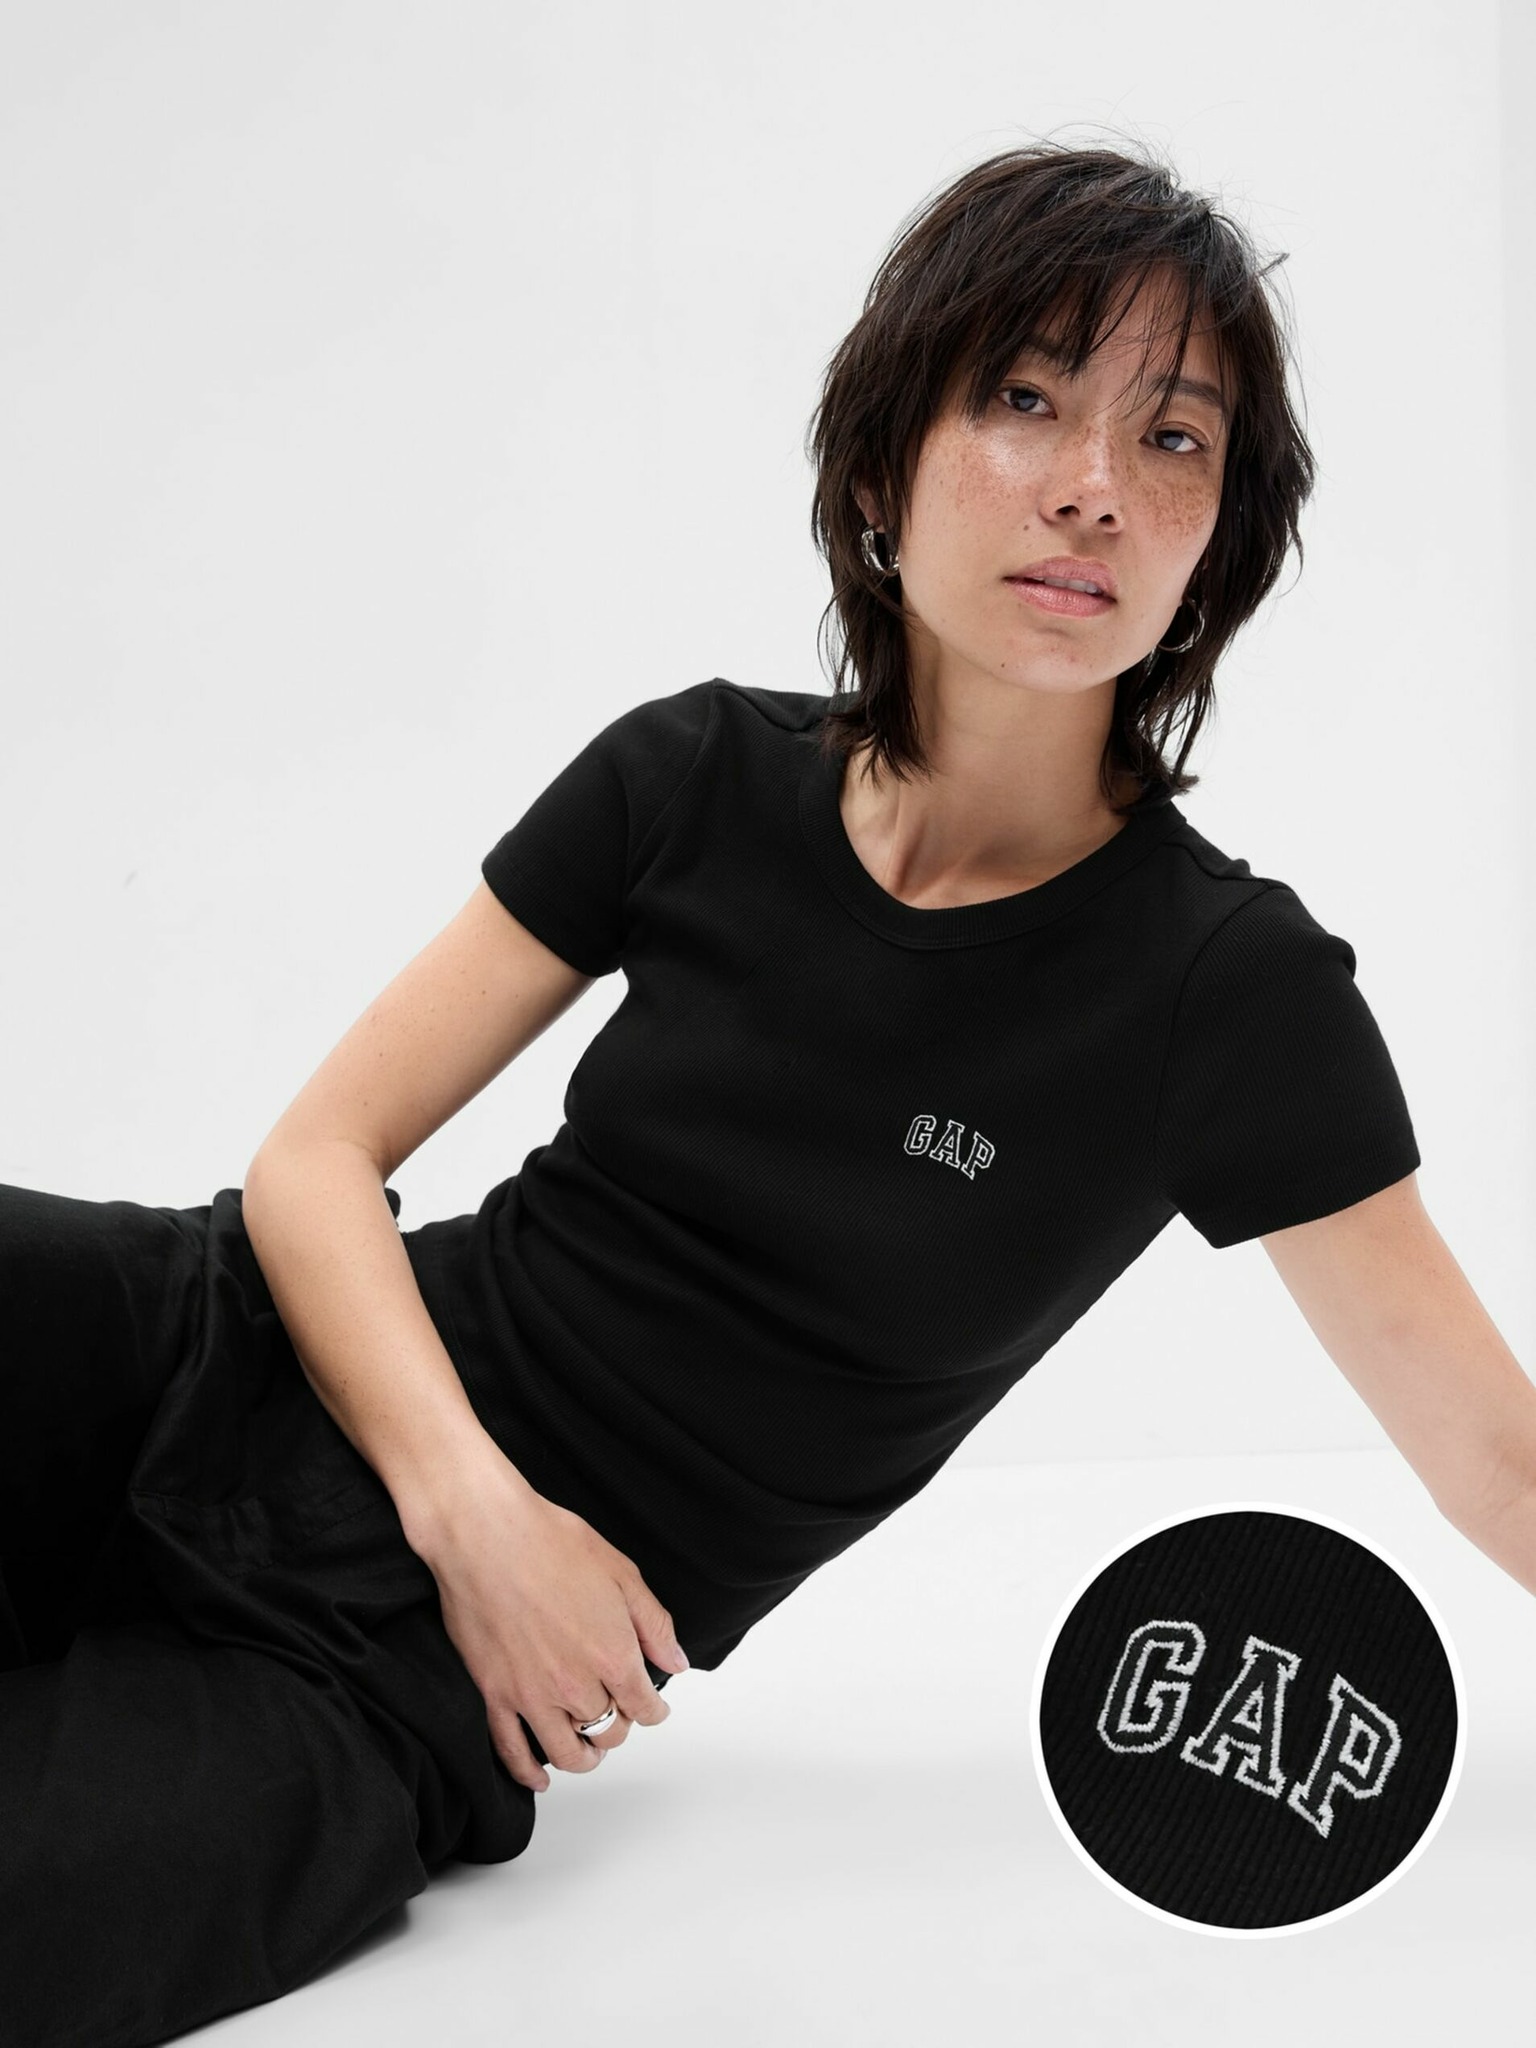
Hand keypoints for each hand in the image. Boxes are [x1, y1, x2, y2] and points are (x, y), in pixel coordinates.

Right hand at [408, 1449, 687, 1792]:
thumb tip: (676, 1662)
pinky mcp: (493, 1695)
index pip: (645, 1707)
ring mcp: (531, 1695)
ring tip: (589, 1751)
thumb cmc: (551, 1542)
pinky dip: (529, 1774)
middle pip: (608, 1731)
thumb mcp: (621, 1573)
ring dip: (585, 1757)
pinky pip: (513, 1752)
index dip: (654, 1710)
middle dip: (620, 1726)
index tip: (653, 1707)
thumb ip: (653, 1625)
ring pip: (566, 1753)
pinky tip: (541, 1777)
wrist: (485, 1534)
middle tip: (618, 1713)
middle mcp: (575, 1684)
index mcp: (612, 1655)